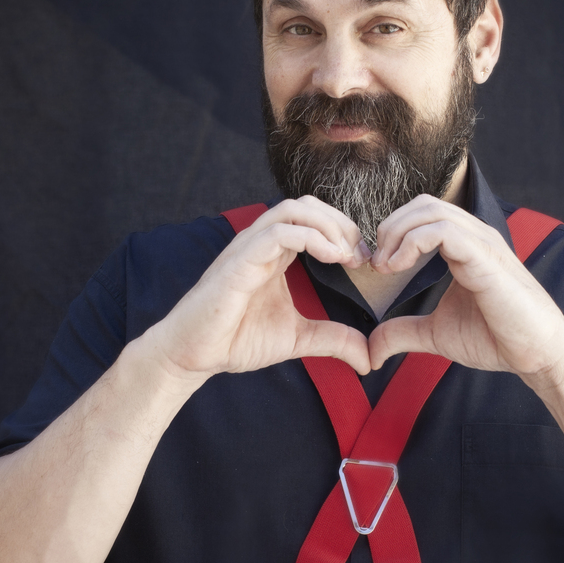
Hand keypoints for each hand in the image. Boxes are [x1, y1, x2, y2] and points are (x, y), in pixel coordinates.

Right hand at [144, 197, 373, 381]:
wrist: (194, 355)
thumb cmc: (236, 340)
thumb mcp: (298, 339)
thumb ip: (333, 340)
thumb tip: (369, 358)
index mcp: (275, 253)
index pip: (314, 219)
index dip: (345, 233)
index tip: (365, 263)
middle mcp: (262, 243)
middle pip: (307, 205)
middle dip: (342, 224)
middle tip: (361, 257)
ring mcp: (249, 248)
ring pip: (293, 209)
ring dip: (329, 226)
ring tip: (347, 255)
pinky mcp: (239, 261)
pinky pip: (277, 232)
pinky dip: (311, 237)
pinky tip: (331, 258)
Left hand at [365, 195, 563, 384]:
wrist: (536, 355)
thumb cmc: (497, 339)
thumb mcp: (436, 334)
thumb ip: (404, 332)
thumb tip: (372, 349)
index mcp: (465, 246)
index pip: (423, 213)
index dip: (393, 233)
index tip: (378, 267)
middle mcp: (475, 236)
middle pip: (423, 204)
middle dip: (390, 228)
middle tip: (377, 264)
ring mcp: (483, 243)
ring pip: (430, 210)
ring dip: (397, 234)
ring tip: (386, 266)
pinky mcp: (486, 258)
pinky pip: (444, 231)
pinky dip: (412, 243)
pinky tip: (400, 268)